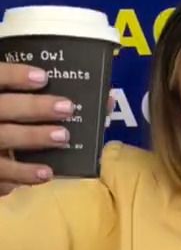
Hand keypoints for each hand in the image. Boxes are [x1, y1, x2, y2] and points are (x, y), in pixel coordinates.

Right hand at [0, 64, 73, 193]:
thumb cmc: (13, 117)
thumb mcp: (15, 100)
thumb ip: (35, 93)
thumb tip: (102, 99)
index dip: (15, 75)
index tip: (44, 77)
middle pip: (2, 108)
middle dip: (34, 107)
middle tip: (67, 108)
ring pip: (3, 139)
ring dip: (33, 138)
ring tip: (64, 136)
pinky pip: (1, 174)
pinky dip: (23, 174)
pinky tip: (47, 174)